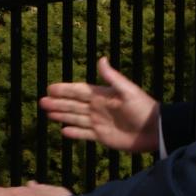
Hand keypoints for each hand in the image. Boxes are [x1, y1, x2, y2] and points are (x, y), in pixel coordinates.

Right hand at [40, 56, 159, 152]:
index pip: (79, 91)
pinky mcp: (102, 136)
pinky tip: (63, 131)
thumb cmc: (143, 108)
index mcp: (102, 95)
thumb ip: (112, 77)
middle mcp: (98, 108)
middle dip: (58, 103)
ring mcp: (99, 123)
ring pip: (75, 118)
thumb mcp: (128, 90)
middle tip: (42, 101)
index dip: (65, 89)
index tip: (50, 88)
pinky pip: (84, 134)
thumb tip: (101, 58)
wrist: (154, 130)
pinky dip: (74, 133)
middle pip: (73, 105)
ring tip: (48, 113)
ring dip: (61, 116)